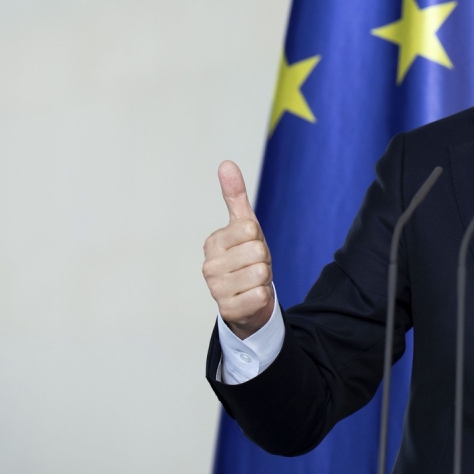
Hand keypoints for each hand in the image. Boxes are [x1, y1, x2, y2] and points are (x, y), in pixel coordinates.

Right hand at [202, 161, 275, 337]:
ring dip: (264, 279)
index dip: (258, 238)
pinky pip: (261, 295)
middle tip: (254, 266)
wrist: (246, 299)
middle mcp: (209, 266)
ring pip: (261, 273)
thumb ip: (234, 195)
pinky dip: (263, 296)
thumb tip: (226, 163)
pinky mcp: (228, 310)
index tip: (250, 246)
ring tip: (252, 281)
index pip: (250, 229)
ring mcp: (216, 290)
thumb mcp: (244, 226)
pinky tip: (251, 297)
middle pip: (258, 251)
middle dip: (263, 259)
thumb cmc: (245, 258)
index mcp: (212, 242)